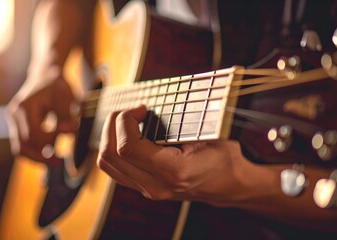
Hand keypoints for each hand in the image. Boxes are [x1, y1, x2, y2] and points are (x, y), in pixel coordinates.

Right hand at [6, 70, 77, 161]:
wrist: (46, 76)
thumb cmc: (58, 87)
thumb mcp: (66, 98)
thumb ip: (67, 116)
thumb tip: (69, 134)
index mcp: (25, 106)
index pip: (34, 134)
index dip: (51, 139)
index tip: (68, 135)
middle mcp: (14, 114)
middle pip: (22, 145)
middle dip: (41, 156)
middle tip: (59, 162)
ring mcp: (12, 120)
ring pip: (19, 148)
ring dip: (36, 158)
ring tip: (55, 162)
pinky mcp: (16, 125)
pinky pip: (22, 144)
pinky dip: (35, 151)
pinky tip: (49, 154)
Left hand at [97, 105, 259, 205]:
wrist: (229, 185)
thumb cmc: (223, 157)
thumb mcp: (209, 133)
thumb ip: (182, 119)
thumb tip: (154, 101)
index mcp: (173, 171)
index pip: (128, 146)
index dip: (126, 120)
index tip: (141, 108)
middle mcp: (156, 185)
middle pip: (110, 155)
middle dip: (113, 125)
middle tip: (130, 111)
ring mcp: (148, 190)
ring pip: (108, 164)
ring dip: (109, 137)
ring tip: (126, 121)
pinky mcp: (145, 188)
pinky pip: (115, 169)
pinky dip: (114, 148)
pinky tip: (128, 135)